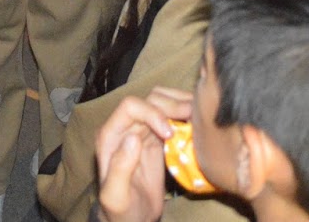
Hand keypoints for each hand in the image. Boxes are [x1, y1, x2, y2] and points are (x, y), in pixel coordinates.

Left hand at [95, 88, 194, 221]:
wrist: (131, 219)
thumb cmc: (119, 211)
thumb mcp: (115, 196)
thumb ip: (120, 168)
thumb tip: (133, 138)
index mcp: (110, 135)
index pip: (131, 106)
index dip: (152, 113)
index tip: (169, 133)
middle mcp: (125, 127)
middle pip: (150, 99)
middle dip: (172, 105)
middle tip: (194, 118)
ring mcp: (143, 131)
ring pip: (162, 102)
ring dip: (181, 104)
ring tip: (198, 117)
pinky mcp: (157, 139)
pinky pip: (171, 118)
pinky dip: (185, 116)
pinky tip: (197, 124)